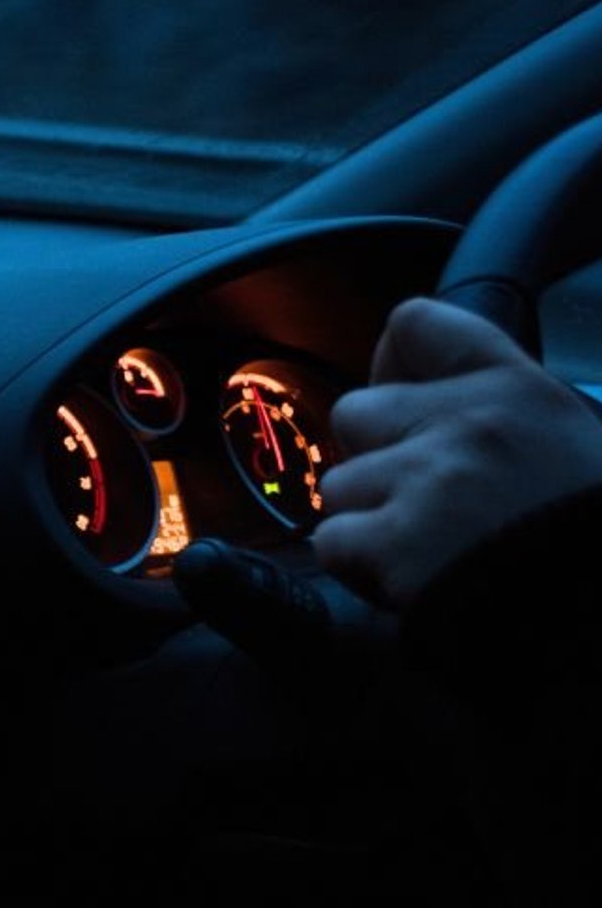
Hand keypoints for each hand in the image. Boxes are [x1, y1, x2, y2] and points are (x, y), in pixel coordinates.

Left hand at [313, 297, 601, 608]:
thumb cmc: (590, 543)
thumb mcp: (573, 446)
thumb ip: (506, 422)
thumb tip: (436, 420)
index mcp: (519, 390)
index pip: (415, 324)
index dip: (390, 364)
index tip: (399, 404)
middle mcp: (470, 423)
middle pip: (353, 413)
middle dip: (373, 461)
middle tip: (419, 504)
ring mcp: (431, 479)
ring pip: (337, 485)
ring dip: (366, 523)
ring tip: (427, 552)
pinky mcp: (399, 542)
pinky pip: (332, 543)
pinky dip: (359, 569)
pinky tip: (412, 583)